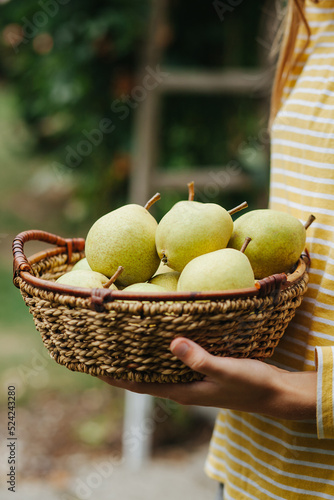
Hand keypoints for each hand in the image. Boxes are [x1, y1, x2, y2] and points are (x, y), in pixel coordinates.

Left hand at [98, 337, 316, 419]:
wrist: (275, 393)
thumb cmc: (252, 384)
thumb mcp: (227, 371)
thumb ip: (201, 359)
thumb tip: (172, 343)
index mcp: (183, 391)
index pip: (141, 386)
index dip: (117, 378)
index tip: (94, 367)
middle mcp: (183, 388)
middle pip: (145, 378)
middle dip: (123, 366)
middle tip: (103, 348)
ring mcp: (193, 381)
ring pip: (158, 370)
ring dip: (140, 360)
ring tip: (123, 343)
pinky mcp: (203, 373)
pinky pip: (174, 364)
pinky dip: (161, 355)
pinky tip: (161, 341)